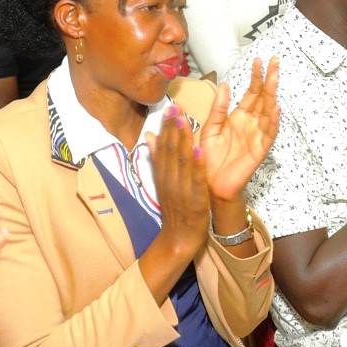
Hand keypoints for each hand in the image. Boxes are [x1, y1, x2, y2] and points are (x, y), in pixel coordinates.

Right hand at [147, 106, 210, 260]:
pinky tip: (198, 149)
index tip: (168, 108)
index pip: (162, 148)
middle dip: (172, 128)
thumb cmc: (173, 210)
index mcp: (162, 176)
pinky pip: (195, 180)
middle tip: (175, 107)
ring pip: (181, 162)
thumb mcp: (162, 183)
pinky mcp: (194, 200)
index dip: (165, 128)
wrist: (177, 239)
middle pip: (169, 151)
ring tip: (184, 121)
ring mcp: (181, 190)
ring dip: (182, 141)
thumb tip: (149, 136)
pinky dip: (196, 165)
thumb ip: (157, 160)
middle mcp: (169, 181)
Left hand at [200, 57, 279, 202]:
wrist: (208, 184)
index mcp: (238, 117)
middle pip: (263, 98)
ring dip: (272, 95)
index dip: (255, 77)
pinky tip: (276, 107)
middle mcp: (250, 124)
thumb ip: (217, 108)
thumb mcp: (209, 128)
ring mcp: (256, 136)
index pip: (250, 93)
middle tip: (274, 60)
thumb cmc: (208, 157)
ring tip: (275, 77)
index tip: (258, 60)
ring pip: (268, 112)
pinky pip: (268, 134)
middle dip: (269, 79)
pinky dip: (272, 121)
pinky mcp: (259, 150)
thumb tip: (224, 84)